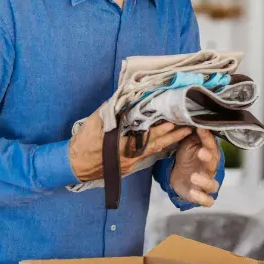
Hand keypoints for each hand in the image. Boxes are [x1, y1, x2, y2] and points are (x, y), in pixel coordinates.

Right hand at [68, 110, 192, 181]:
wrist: (74, 164)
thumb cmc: (83, 143)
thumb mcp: (94, 122)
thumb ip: (111, 111)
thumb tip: (125, 97)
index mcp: (121, 145)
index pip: (146, 137)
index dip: (161, 130)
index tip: (174, 122)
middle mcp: (129, 156)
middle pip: (155, 145)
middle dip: (173, 136)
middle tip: (189, 127)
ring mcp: (130, 163)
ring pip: (153, 151)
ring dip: (169, 141)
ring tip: (184, 132)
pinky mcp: (129, 166)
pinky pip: (147, 155)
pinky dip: (158, 147)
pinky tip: (166, 141)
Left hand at [170, 128, 221, 206]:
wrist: (178, 175)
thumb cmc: (187, 157)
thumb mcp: (188, 144)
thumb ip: (193, 135)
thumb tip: (195, 121)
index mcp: (209, 154)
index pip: (211, 145)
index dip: (207, 138)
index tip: (200, 129)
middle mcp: (210, 169)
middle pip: (214, 164)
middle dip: (209, 158)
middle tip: (201, 152)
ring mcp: (206, 184)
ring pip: (213, 185)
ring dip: (205, 181)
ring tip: (193, 177)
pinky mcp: (200, 195)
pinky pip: (207, 201)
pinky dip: (202, 198)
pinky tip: (193, 193)